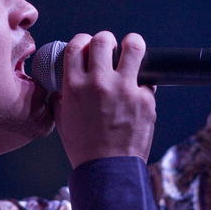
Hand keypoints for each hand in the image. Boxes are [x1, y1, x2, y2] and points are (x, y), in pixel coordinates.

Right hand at [51, 31, 155, 168]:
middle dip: (107, 40)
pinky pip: (148, 79)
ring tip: (132, 50)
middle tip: (111, 48)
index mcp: (75, 86)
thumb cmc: (84, 148)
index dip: (83, 40)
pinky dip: (144, 83)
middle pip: (104, 39)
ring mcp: (125, 88)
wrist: (107, 170)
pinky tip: (139, 92)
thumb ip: (62, 99)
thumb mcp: (63, 120)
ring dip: (132, 45)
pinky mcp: (145, 98)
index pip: (77, 45)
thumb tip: (62, 89)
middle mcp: (99, 82)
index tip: (88, 44)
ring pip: (134, 47)